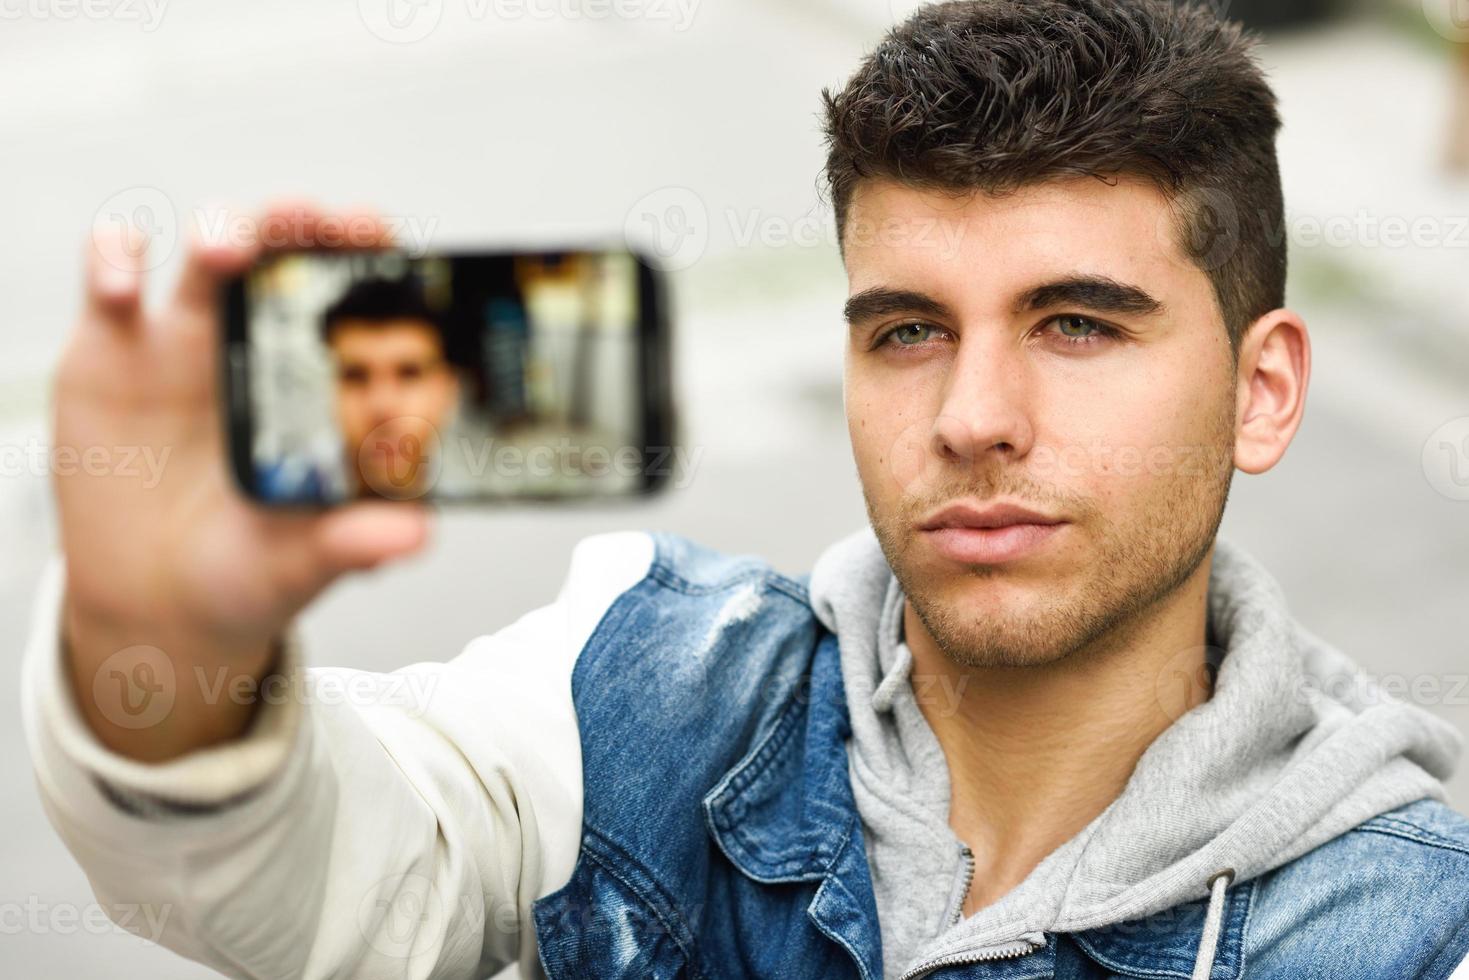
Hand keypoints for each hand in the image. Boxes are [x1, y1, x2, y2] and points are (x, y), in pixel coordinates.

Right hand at [54, 203, 430, 760]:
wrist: (154, 604)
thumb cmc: (249, 572)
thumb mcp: (302, 563)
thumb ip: (355, 543)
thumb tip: (417, 535)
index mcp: (322, 380)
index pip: (355, 295)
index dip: (372, 256)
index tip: (385, 240)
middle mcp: (265, 343)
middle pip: (288, 251)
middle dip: (305, 222)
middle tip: (320, 218)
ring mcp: (190, 337)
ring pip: (211, 249)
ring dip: (226, 228)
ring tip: (230, 248)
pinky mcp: (114, 347)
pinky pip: (113, 279)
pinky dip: (114, 260)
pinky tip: (122, 284)